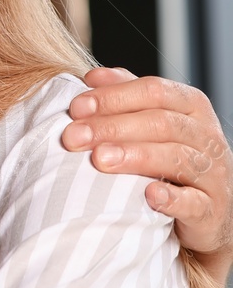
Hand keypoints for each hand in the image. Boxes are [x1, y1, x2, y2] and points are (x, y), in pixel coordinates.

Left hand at [62, 67, 231, 281]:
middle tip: (73, 136)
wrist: (205, 211)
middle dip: (113, 127)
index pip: (155, 91)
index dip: (114, 97)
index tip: (76, 107)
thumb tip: (92, 76)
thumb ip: (127, 97)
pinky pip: (194, 203)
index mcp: (192, 108)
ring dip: (135, 157)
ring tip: (99, 160)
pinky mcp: (211, 210)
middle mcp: (208, 136)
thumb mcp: (152, 123)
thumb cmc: (169, 159)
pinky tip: (148, 194)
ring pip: (177, 158)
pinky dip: (172, 198)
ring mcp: (214, 174)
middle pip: (162, 123)